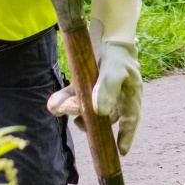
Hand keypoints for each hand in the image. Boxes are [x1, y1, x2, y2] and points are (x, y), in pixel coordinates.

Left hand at [47, 0, 143, 154]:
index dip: (126, 137)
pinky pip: (71, 100)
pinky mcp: (82, 88)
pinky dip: (61, 102)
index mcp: (130, 97)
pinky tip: (54, 102)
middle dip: (87, 120)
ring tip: (62, 105)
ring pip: (84, 112)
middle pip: (102, 119)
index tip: (121, 152)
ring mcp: (96, 95)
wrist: (104, 33)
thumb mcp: (115, 69)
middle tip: (76, 116)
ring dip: (71, 110)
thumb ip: (108, 89)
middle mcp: (114, 100)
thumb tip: (100, 113)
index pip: (130, 121)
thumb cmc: (116, 53)